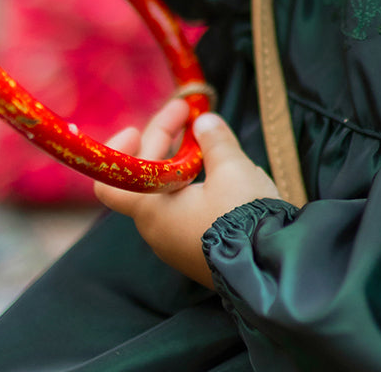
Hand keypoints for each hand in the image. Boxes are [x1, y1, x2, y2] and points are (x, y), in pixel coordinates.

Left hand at [94, 100, 280, 288]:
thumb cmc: (241, 215)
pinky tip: (217, 168)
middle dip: (165, 138)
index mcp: (151, 208)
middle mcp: (155, 228)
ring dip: (181, 158)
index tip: (138, 129)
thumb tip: (204, 123)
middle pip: (145, 176)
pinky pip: (182, 207)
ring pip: (166, 192)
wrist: (269, 268)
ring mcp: (174, 242)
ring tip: (207, 136)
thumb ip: (214, 141)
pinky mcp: (194, 248)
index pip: (111, 183)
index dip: (118, 152)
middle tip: (191, 112)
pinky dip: (191, 181)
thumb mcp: (232, 168)